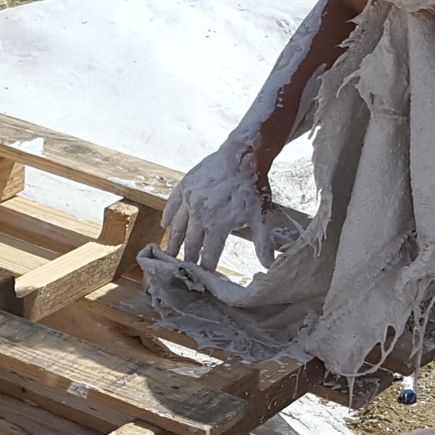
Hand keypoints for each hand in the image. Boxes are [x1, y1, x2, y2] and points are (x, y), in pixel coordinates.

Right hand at [161, 121, 280, 271]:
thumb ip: (263, 242)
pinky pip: (171, 205)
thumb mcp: (261, 216)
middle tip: (184, 269)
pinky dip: (167, 217)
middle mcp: (200, 215)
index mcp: (218, 225)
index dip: (206, 267)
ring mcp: (189, 200)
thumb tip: (269, 265)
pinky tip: (164, 226)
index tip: (203, 278)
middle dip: (188, 258)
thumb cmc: (253, 187)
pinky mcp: (184, 187)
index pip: (209, 253)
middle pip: (191, 243)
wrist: (242, 156)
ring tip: (170, 255)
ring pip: (178, 227)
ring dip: (174, 243)